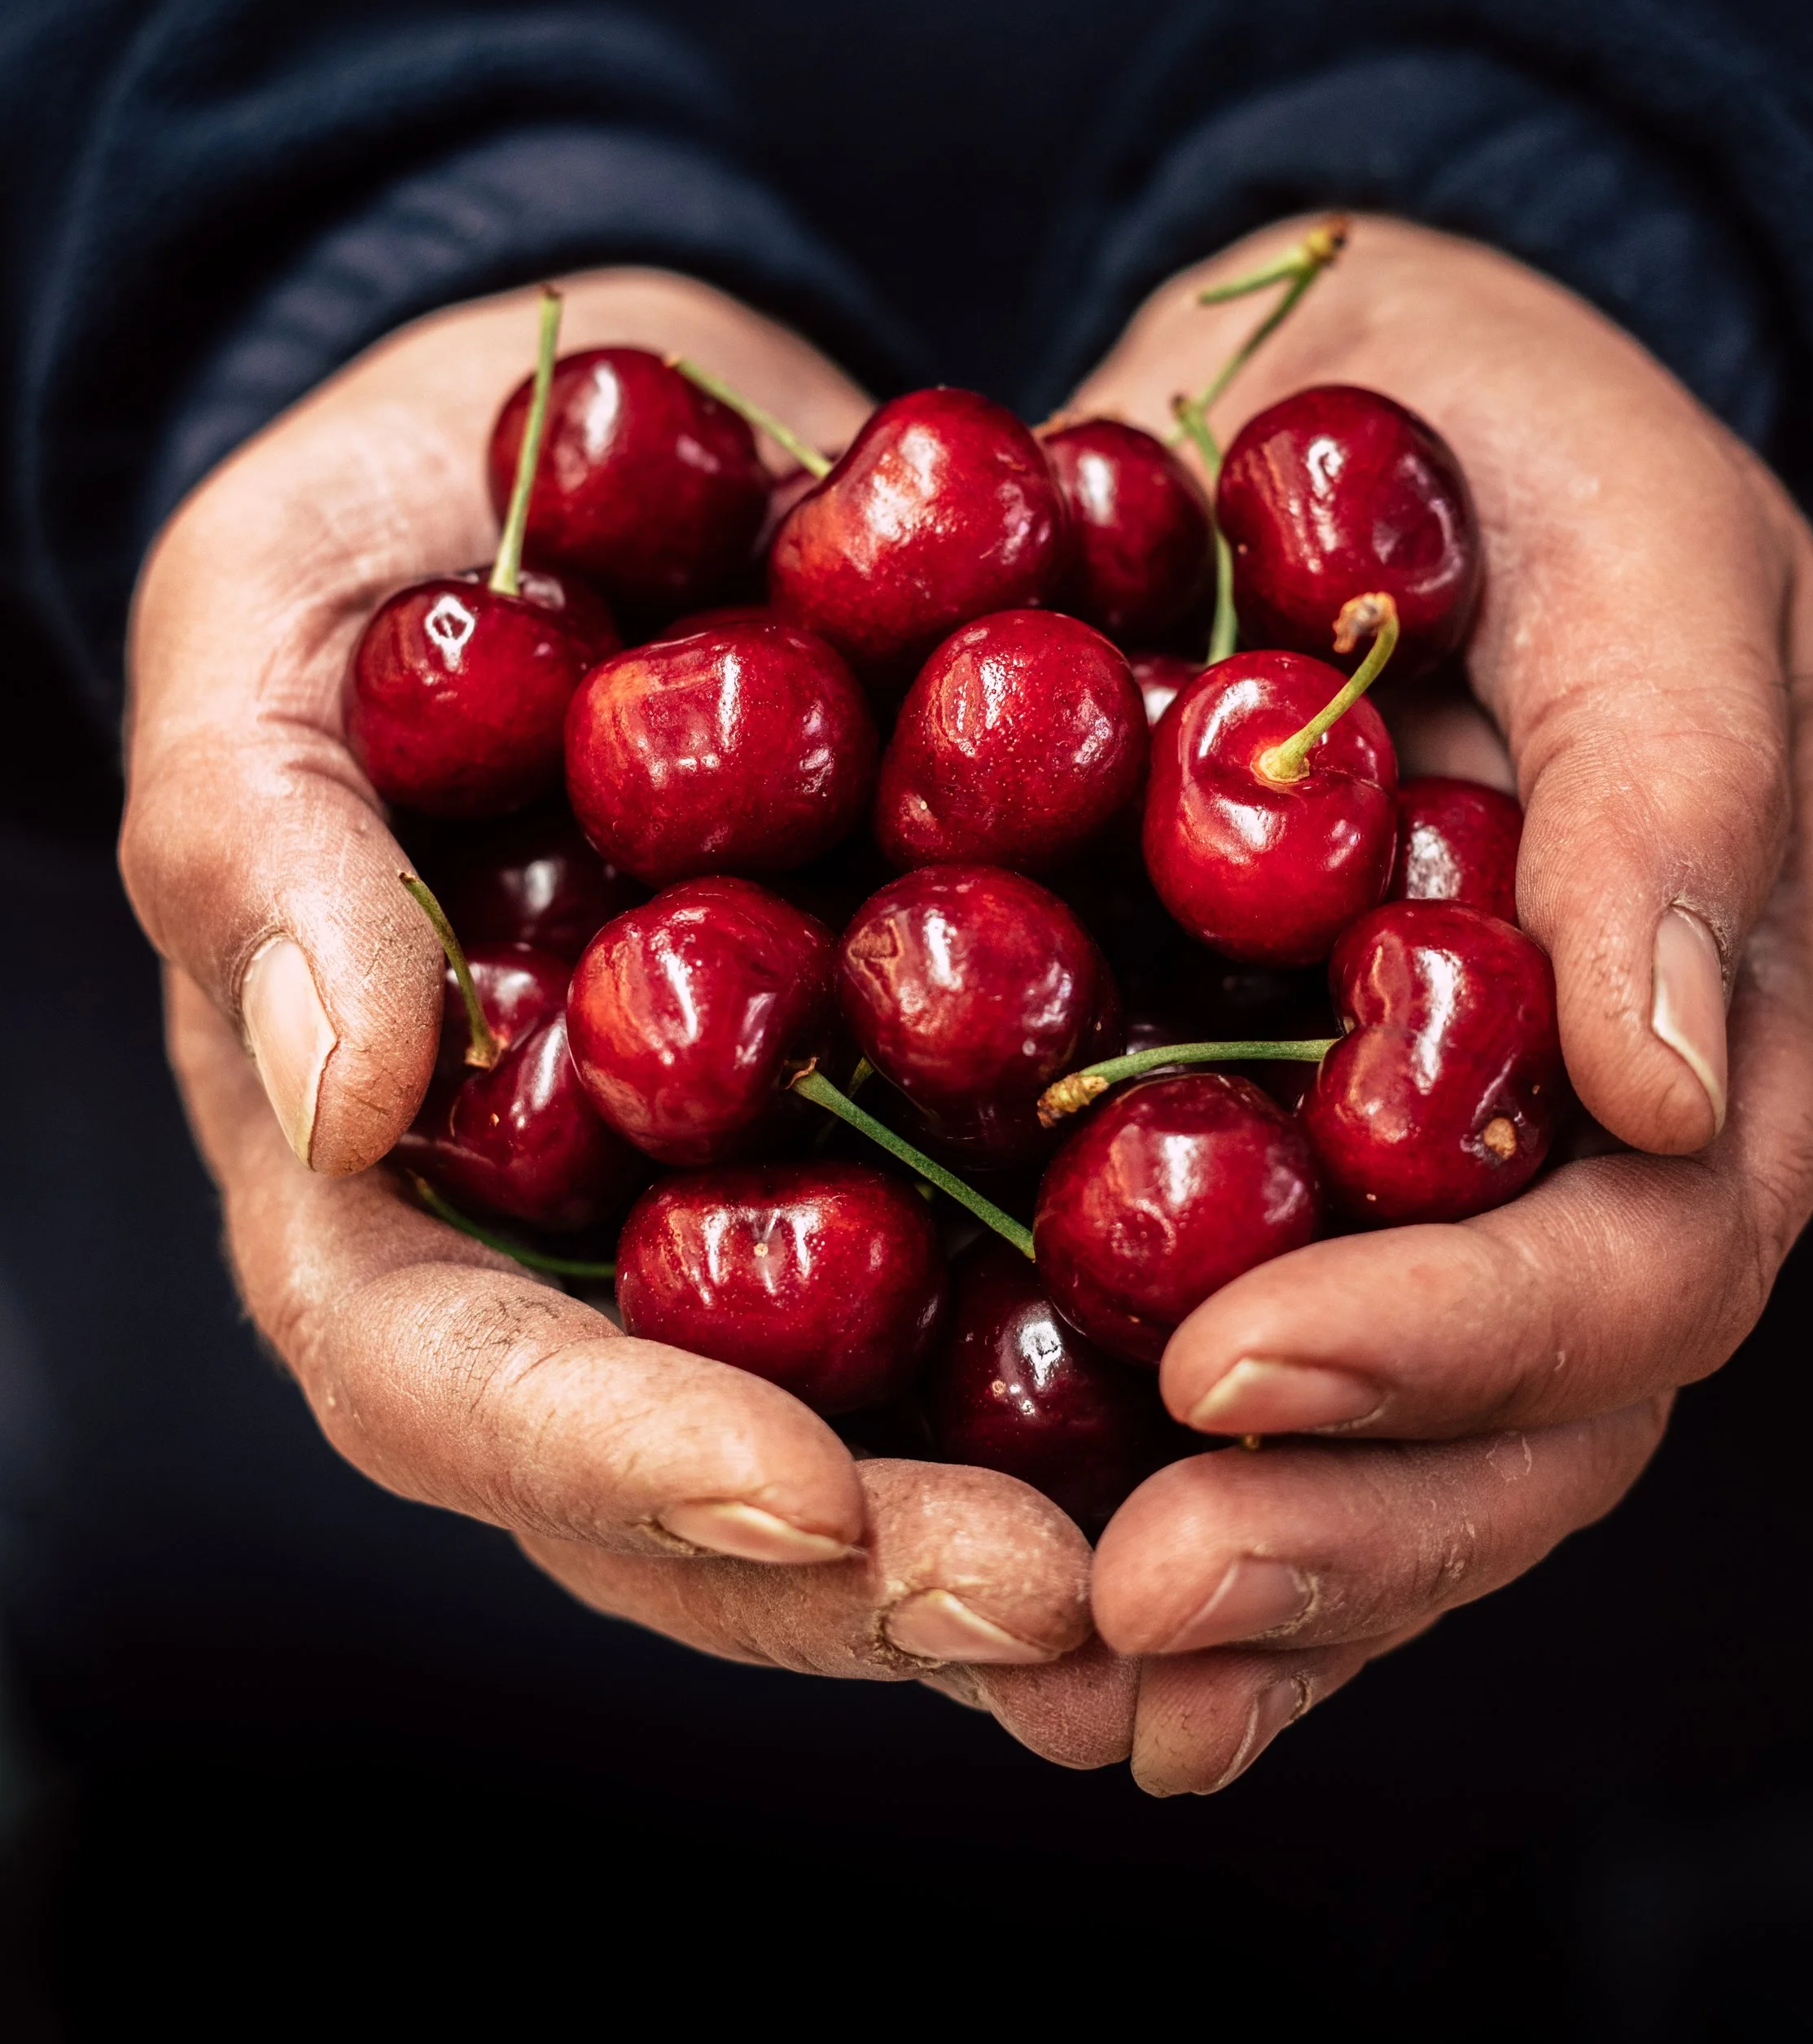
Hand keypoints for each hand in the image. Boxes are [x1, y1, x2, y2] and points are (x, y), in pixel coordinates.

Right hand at [123, 270, 1136, 1767]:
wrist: (624, 443)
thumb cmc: (383, 535)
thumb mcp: (264, 626)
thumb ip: (263, 842)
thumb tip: (339, 1095)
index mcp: (385, 1173)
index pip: (452, 1383)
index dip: (616, 1460)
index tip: (800, 1499)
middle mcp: (586, 1237)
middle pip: (697, 1480)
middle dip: (872, 1562)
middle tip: (1061, 1600)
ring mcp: (770, 1195)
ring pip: (891, 1424)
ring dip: (1042, 1515)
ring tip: (1214, 1552)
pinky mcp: (931, 1115)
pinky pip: (1038, 1254)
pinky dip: (1162, 1327)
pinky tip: (1317, 1354)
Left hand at [1071, 214, 1812, 1793]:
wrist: (1377, 409)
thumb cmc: (1535, 449)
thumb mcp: (1644, 547)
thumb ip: (1676, 791)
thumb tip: (1664, 1084)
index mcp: (1699, 1039)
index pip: (1634, 1265)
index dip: (1455, 1344)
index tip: (1238, 1366)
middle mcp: (1571, 1169)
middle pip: (1516, 1436)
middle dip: (1334, 1539)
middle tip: (1122, 1604)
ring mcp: (1420, 1198)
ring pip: (1383, 1473)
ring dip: (1236, 1602)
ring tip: (1052, 1680)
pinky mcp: (1264, 1182)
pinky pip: (1231, 1399)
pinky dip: (1146, 1526)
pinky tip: (1028, 1653)